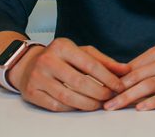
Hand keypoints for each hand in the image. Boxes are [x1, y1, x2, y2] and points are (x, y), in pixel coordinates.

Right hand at [11, 37, 129, 111]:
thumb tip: (126, 70)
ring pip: (68, 97)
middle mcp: (48, 60)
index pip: (90, 65)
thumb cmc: (60, 57)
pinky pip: (56, 105)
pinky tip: (82, 106)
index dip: (108, 78)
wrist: (28, 63)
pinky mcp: (31, 92)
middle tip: (110, 97)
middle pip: (80, 82)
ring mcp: (37, 77)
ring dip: (88, 104)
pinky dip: (72, 108)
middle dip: (99, 93)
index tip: (120, 86)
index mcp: (62, 46)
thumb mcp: (82, 52)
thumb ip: (104, 61)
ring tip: (99, 104)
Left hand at [104, 43, 154, 110]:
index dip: (115, 79)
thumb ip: (148, 67)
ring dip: (130, 96)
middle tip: (103, 102)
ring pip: (150, 84)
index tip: (101, 90)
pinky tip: (142, 108)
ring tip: (115, 106)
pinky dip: (154, 101)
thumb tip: (121, 80)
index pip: (133, 66)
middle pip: (138, 75)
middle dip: (118, 90)